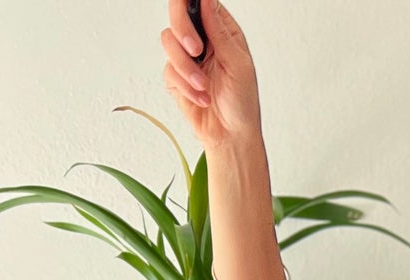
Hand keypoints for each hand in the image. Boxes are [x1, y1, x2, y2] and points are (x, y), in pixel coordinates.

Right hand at [160, 0, 261, 147]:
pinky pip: (169, 70)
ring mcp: (186, 57)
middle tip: (196, 50)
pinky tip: (202, 98)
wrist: (231, 136)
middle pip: (177, 13)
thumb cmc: (242, 102)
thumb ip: (220, 32)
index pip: (199, 2)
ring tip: (205, 86)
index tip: (187, 6)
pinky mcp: (175, 76)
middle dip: (183, 30)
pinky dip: (186, 87)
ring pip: (168, 41)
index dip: (188, 1)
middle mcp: (202, 40)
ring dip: (187, 68)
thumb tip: (206, 0)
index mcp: (221, 31)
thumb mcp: (238, 65)